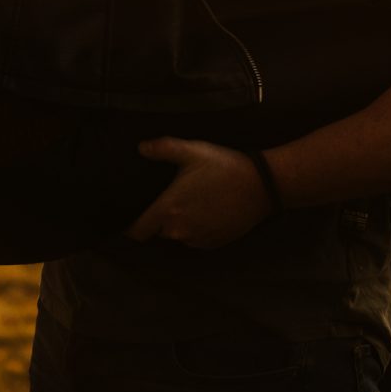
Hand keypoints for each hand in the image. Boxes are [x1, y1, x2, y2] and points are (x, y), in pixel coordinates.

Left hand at [124, 138, 274, 248]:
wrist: (260, 186)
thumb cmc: (223, 167)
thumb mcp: (193, 151)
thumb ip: (163, 148)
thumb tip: (140, 147)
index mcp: (169, 210)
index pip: (137, 231)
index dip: (129, 226)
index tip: (129, 216)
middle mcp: (179, 231)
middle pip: (157, 231)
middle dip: (159, 217)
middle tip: (170, 196)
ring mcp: (197, 240)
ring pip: (177, 235)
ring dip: (179, 222)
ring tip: (191, 200)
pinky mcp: (213, 244)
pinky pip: (194, 238)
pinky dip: (195, 227)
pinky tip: (207, 209)